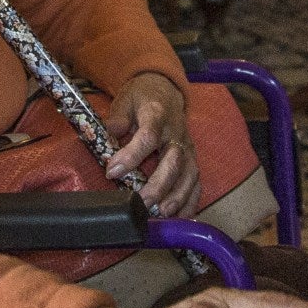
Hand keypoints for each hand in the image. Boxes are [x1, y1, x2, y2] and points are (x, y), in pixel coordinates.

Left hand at [104, 72, 199, 216]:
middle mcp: (176, 132)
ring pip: (189, 173)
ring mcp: (187, 146)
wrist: (164, 91)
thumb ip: (117, 117)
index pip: (148, 136)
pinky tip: (180, 216)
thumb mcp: (125, 99)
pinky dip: (191, 200)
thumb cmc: (141, 98)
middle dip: (158, 185)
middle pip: (173, 160)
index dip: (132, 155)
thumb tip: (111, 133)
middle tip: (141, 202)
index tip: (113, 171)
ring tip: (162, 213)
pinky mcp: (192, 158)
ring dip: (178, 196)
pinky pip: (196, 181)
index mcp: (157, 114)